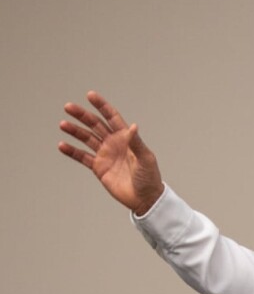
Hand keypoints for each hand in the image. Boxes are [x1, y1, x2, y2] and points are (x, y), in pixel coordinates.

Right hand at [59, 91, 163, 214]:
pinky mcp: (99, 167)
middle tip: (68, 107)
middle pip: (95, 125)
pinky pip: (83, 157)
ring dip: (75, 131)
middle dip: (82, 115)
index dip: (102, 106)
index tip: (90, 95)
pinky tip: (62, 145)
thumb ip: (136, 143)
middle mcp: (114, 143)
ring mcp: (105, 154)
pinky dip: (72, 151)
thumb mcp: (145, 158)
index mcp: (126, 138)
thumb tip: (133, 126)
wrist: (145, 198)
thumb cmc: (149, 177)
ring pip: (87, 138)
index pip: (112, 117)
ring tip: (63, 124)